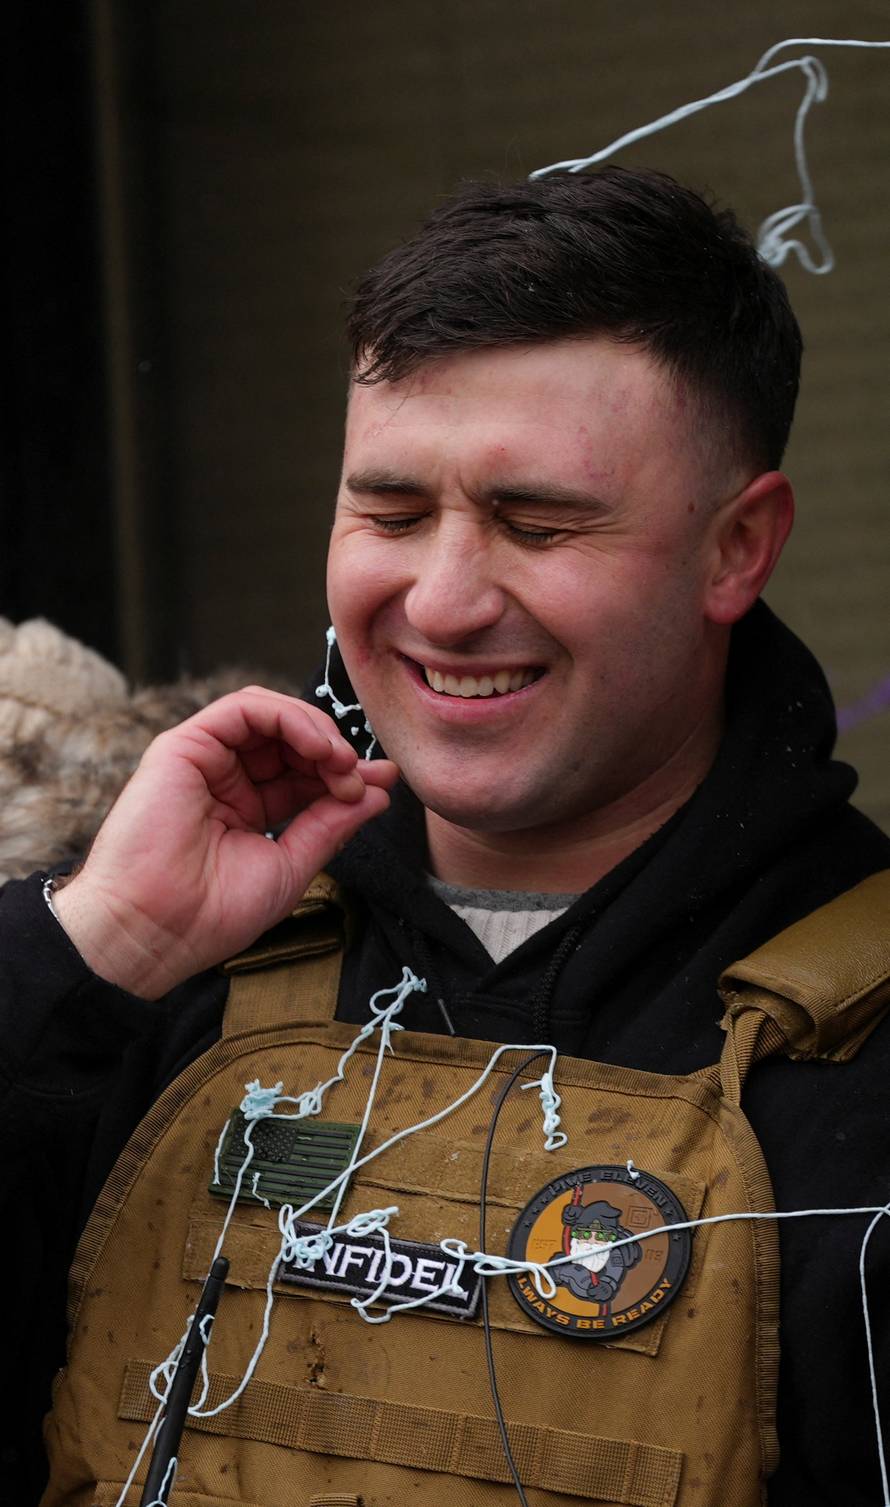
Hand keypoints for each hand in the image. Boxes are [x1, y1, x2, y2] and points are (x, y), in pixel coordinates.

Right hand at [53, 688, 397, 996]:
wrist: (158, 932)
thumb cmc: (213, 913)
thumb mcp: (292, 864)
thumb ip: (332, 823)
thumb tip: (377, 792)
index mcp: (247, 808)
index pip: (305, 773)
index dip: (346, 772)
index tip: (384, 783)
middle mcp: (226, 778)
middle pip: (292, 739)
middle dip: (335, 751)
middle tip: (362, 776)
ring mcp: (205, 759)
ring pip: (271, 715)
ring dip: (317, 730)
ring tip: (341, 761)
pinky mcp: (185, 744)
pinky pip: (244, 707)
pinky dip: (288, 717)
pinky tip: (317, 747)